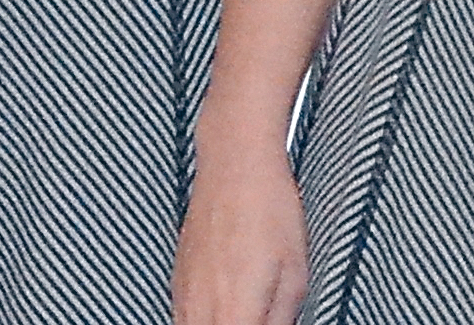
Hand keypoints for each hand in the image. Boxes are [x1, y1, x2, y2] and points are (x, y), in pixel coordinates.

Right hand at [173, 129, 308, 324]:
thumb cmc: (267, 209)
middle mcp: (199, 309)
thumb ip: (282, 319)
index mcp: (233, 314)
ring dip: (221, 324)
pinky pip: (185, 317)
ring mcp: (183, 295)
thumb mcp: (296, 275)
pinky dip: (204, 319)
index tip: (267, 323)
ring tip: (244, 311)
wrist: (235, 164)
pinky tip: (225, 306)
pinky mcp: (176, 281)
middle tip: (258, 316)